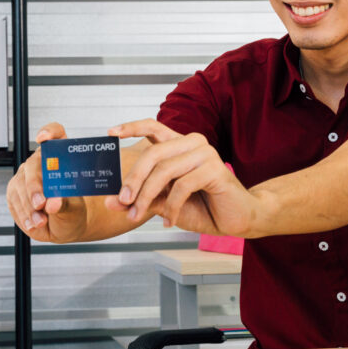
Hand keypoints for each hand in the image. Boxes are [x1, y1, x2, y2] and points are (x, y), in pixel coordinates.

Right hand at [6, 122, 87, 242]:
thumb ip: (64, 205)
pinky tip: (32, 222)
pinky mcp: (14, 190)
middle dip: (35, 186)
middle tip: (41, 203)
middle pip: (33, 165)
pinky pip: (14, 200)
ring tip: (41, 221)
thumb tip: (53, 203)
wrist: (62, 227)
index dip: (49, 132)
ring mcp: (26, 176)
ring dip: (29, 206)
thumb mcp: (74, 210)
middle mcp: (41, 163)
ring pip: (21, 185)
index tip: (44, 138)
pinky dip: (23, 214)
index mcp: (62, 158)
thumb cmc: (72, 212)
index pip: (56, 134)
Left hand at [105, 119, 257, 236]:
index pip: (153, 127)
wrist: (237, 219)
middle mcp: (192, 143)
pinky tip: (169, 221)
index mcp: (179, 145)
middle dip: (133, 180)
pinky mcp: (214, 169)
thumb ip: (141, 199)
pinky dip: (171, 207)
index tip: (110, 133)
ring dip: (147, 197)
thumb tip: (111, 202)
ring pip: (164, 171)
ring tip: (139, 215)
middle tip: (123, 201)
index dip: (131, 127)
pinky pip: (182, 186)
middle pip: (152, 154)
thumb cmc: (202, 207)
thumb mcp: (164, 204)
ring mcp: (204, 153)